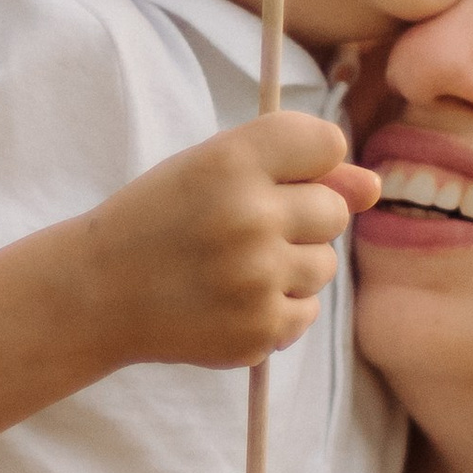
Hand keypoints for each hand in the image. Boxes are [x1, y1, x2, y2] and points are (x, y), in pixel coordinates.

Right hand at [74, 113, 379, 370]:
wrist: (97, 293)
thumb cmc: (160, 220)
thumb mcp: (211, 170)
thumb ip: (295, 167)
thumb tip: (375, 188)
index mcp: (232, 161)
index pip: (326, 142)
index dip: (309, 161)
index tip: (276, 177)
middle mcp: (250, 217)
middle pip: (335, 209)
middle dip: (300, 218)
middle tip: (242, 230)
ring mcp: (257, 279)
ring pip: (325, 266)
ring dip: (291, 267)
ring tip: (234, 268)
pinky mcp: (259, 330)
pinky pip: (308, 313)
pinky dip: (278, 309)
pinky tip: (231, 301)